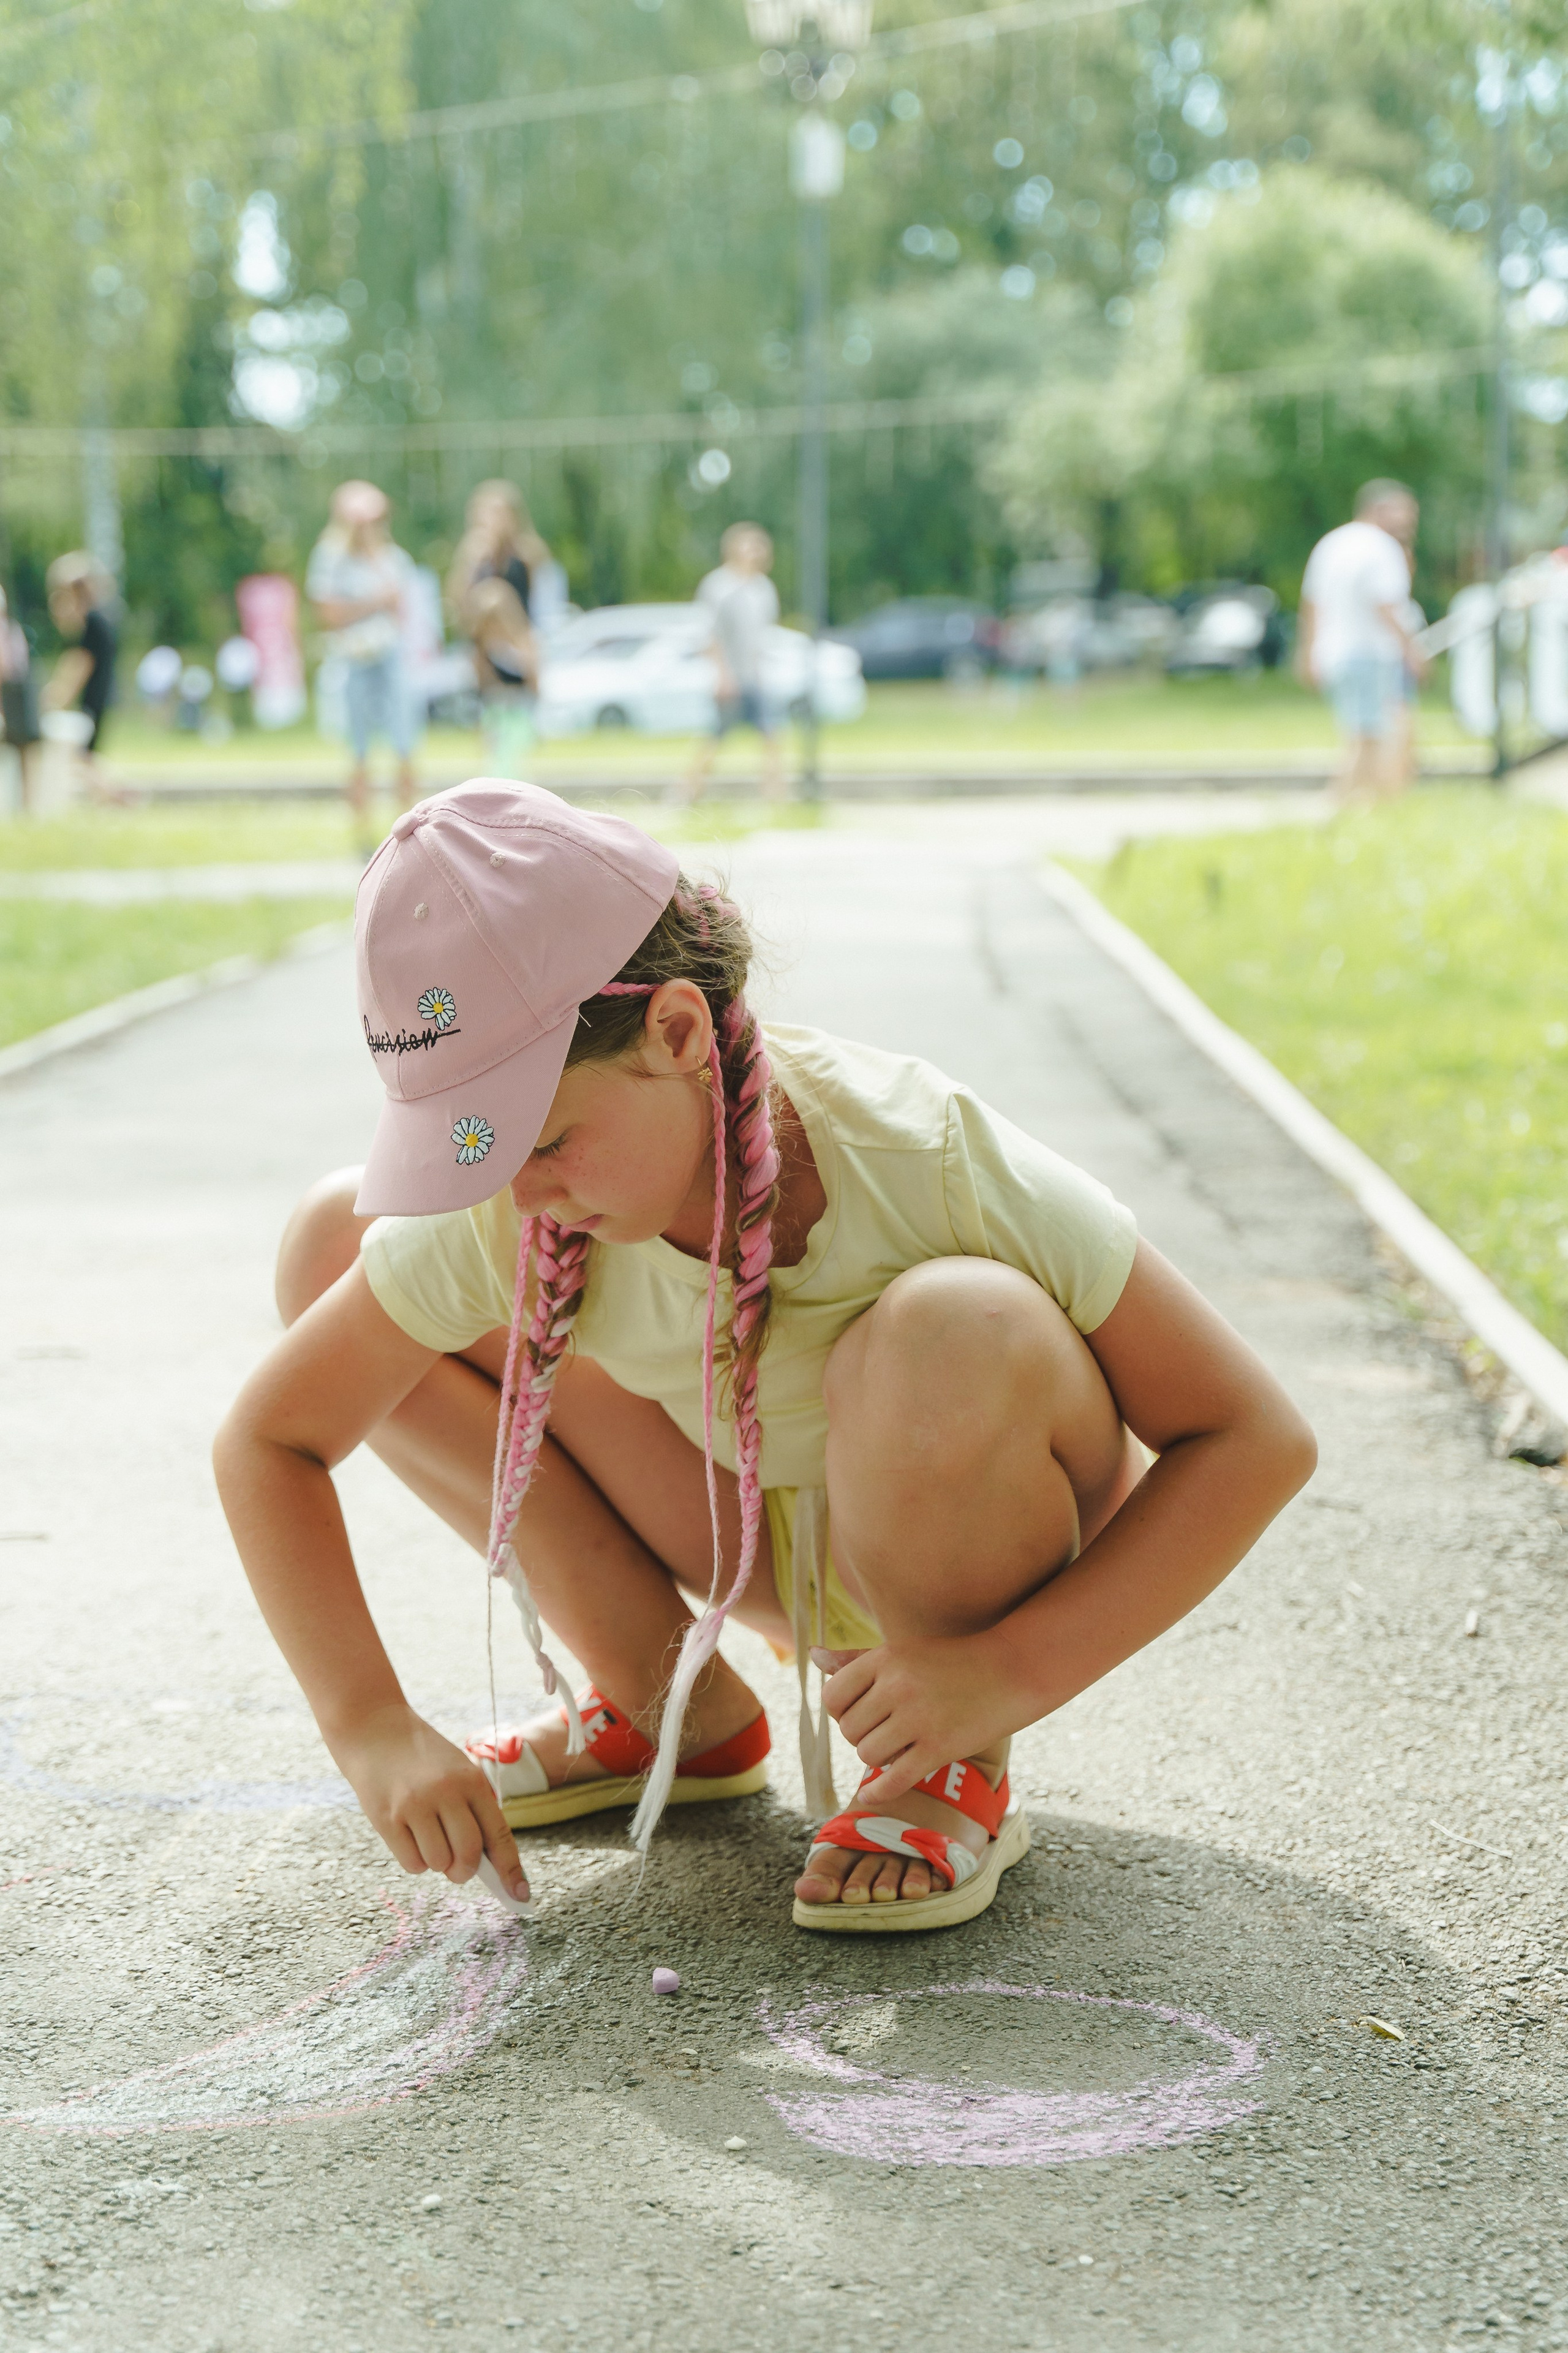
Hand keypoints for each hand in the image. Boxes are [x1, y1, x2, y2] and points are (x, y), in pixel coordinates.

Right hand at [329, 1702, 528, 1901]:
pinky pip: (412, 1864)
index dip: (511, 1869)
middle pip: (469, 1855)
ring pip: (439, 1863)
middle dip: (466, 1870)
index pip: (498, 1834)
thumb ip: (473, 1810)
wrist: (373, 1729)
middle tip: (458, 1866)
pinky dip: (415, 1861)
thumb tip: (488, 1864)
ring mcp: (415, 1806)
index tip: (521, 1895)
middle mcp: (446, 1792)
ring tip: (426, 1836)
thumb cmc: (422, 1759)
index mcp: (471, 1780)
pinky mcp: (387, 1819)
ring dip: (437, 1862)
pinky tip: (408, 1837)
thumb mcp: (456, 1771)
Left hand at [810, 1631, 1033, 1806]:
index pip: (833, 1697)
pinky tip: (871, 1793)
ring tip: (899, 1745)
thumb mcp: (902, 1652)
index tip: (861, 1712)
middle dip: (861, 1735)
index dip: (841, 1710)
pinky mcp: (938, 1749)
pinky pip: (892, 1780)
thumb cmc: (949, 1661)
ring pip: (867, 1755)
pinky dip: (877, 1792)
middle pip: (849, 1730)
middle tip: (886, 1730)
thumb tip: (812, 1655)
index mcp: (885, 1658)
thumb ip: (855, 1659)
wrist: (1010, 1671)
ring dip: (877, 1757)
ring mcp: (918, 1719)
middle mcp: (897, 1686)